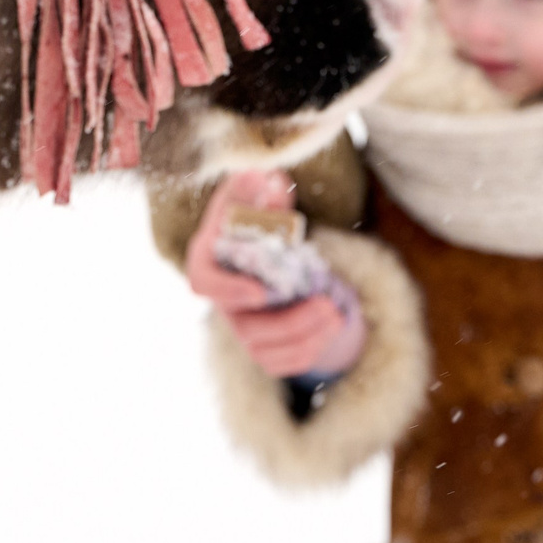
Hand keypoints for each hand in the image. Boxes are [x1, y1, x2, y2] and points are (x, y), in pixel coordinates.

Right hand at [186, 171, 365, 379]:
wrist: (275, 249)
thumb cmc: (261, 217)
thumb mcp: (261, 196)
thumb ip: (261, 188)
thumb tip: (269, 179)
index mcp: (211, 260)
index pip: (204, 282)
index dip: (229, 290)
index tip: (262, 290)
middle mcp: (223, 300)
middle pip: (246, 327)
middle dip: (290, 322)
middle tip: (328, 304)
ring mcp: (242, 328)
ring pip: (266, 351)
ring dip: (307, 337)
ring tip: (339, 314)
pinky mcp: (263, 348)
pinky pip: (282, 364)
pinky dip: (309, 352)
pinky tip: (334, 328)